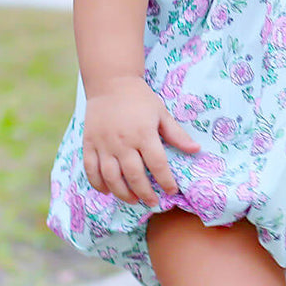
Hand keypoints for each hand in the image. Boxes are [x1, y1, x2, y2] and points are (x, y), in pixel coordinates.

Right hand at [82, 76, 199, 205]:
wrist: (110, 83)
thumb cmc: (140, 98)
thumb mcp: (161, 113)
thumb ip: (176, 134)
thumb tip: (196, 150)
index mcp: (144, 133)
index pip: (157, 164)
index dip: (165, 181)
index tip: (171, 191)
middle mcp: (123, 141)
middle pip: (134, 175)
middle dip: (145, 193)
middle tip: (152, 202)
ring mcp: (104, 144)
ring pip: (111, 177)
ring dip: (122, 193)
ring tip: (133, 200)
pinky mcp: (89, 143)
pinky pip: (91, 169)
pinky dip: (98, 184)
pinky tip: (108, 191)